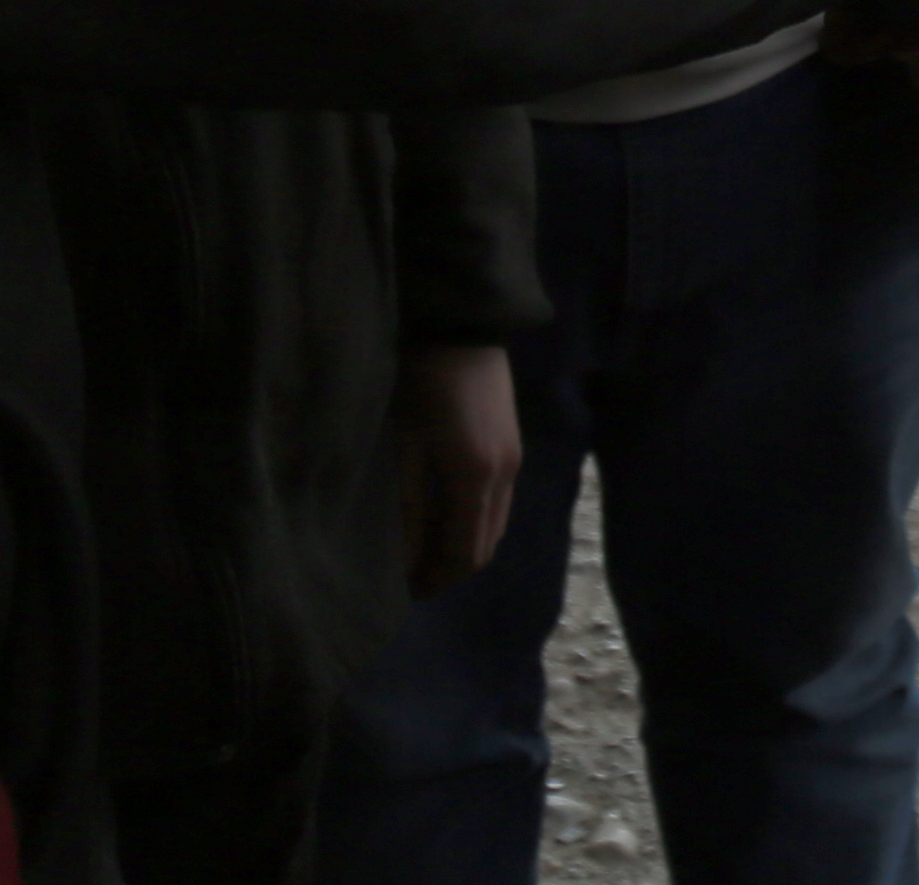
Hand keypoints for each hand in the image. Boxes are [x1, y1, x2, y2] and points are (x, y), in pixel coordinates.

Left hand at [394, 342, 519, 594]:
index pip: (464, 554)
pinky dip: (474, 519)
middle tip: (412, 574)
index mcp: (477, 480)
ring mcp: (514, 460)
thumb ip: (409, 507)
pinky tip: (444, 509)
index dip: (437, 579)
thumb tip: (404, 559)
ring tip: (425, 545)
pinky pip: (498, 502)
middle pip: (485, 545)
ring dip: (464, 543)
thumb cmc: (422, 384)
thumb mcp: (406, 447)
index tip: (406, 591)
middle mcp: (505, 477)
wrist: (463, 326)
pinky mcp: (512, 445)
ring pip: (495, 524)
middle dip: (451, 567)